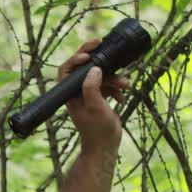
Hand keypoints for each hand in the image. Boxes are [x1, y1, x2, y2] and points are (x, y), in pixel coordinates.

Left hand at [60, 39, 127, 154]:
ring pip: (99, 76)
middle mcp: (77, 92)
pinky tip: (122, 96)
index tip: (89, 53)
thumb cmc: (97, 130)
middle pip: (83, 68)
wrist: (105, 147)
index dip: (76, 58)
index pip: (67, 69)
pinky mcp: (99, 99)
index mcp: (70, 93)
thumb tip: (94, 68)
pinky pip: (107, 86)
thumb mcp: (95, 107)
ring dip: (113, 77)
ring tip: (124, 84)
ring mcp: (88, 95)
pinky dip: (116, 88)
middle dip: (96, 59)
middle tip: (104, 45)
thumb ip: (92, 87)